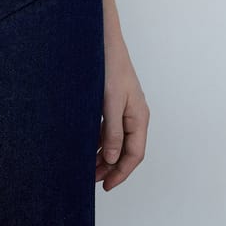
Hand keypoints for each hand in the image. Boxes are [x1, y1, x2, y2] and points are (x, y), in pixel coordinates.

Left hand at [96, 34, 149, 189]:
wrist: (102, 38)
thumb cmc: (109, 66)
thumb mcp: (110, 101)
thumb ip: (112, 131)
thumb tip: (111, 159)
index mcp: (139, 117)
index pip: (134, 154)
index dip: (121, 172)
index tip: (106, 186)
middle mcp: (135, 114)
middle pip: (126, 150)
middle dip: (111, 167)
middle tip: (93, 180)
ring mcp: (124, 107)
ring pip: (117, 139)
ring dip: (104, 155)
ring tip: (88, 167)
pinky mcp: (112, 100)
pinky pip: (109, 127)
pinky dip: (99, 139)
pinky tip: (87, 145)